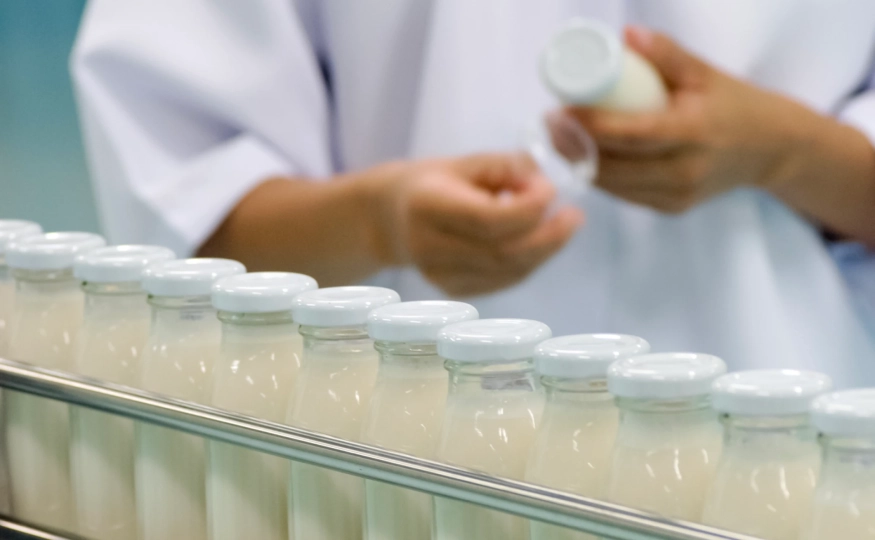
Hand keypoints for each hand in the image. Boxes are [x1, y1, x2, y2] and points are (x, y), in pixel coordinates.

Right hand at [372, 153, 582, 296]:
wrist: (391, 217)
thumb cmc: (435, 181)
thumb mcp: (468, 161)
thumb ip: (509, 168)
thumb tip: (545, 190)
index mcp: (428, 206)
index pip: (488, 219)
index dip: (529, 208)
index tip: (552, 190)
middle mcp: (429, 247)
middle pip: (503, 252)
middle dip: (548, 236)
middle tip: (575, 217)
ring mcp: (438, 276)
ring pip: (508, 272)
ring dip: (544, 251)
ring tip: (561, 226)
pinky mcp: (451, 291)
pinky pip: (502, 282)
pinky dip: (528, 263)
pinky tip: (538, 243)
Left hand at [565, 26, 820, 213]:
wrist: (770, 149)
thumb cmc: (733, 104)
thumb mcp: (704, 73)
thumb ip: (667, 54)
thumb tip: (626, 35)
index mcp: (693, 132)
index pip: (630, 135)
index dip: (590, 124)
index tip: (562, 108)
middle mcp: (685, 170)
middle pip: (612, 166)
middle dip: (574, 146)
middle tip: (550, 121)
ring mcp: (678, 195)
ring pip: (614, 186)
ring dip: (580, 164)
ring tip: (559, 136)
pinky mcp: (672, 208)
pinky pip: (625, 195)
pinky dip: (602, 176)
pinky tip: (584, 156)